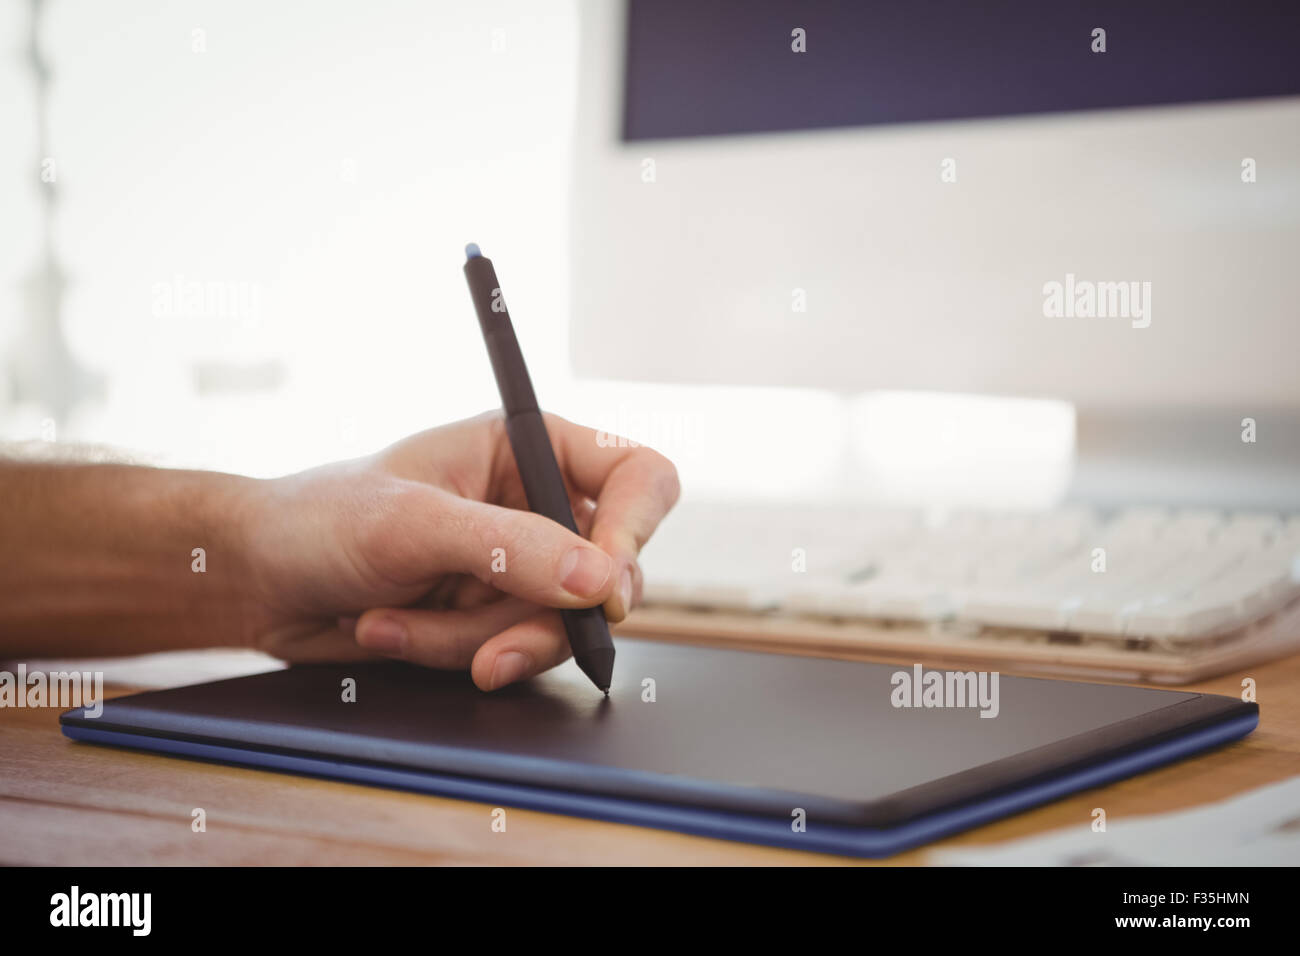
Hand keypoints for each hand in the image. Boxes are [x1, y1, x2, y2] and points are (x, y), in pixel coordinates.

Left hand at [242, 411, 679, 689]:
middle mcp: (536, 506)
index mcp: (529, 449)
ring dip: (475, 640)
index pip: (636, 477)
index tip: (601, 585)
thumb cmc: (320, 517)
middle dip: (542, 616)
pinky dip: (452, 653)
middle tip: (492, 647)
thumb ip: (512, 548)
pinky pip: (513, 653)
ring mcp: (519, 568)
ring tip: (393, 619)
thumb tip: (600, 581)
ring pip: (558, 625)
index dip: (635, 529)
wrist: (257, 579)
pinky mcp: (492, 617)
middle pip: (609, 571)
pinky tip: (390, 628)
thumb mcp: (414, 523)